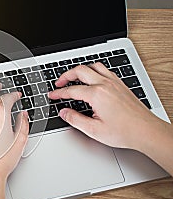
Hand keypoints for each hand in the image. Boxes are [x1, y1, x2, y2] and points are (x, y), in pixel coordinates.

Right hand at [48, 63, 163, 149]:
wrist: (146, 131)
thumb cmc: (124, 131)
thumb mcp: (94, 130)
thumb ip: (75, 119)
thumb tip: (64, 112)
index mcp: (97, 95)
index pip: (72, 90)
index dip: (59, 93)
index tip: (52, 95)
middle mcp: (105, 84)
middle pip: (80, 71)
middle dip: (66, 76)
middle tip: (59, 83)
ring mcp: (114, 83)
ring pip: (93, 66)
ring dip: (80, 70)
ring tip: (73, 78)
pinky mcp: (121, 85)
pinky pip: (104, 70)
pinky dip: (94, 71)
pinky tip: (92, 78)